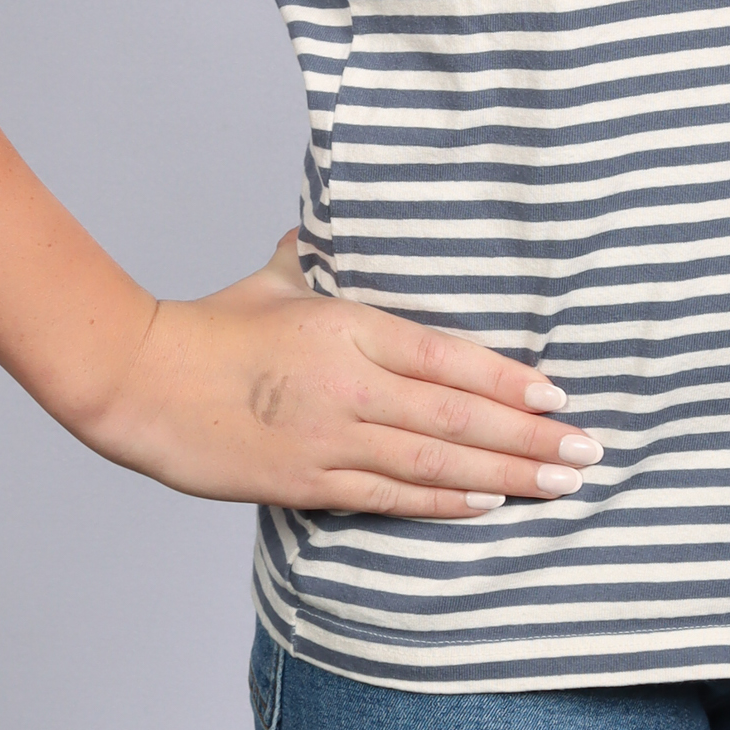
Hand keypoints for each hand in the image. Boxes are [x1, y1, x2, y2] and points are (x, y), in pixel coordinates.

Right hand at [83, 231, 603, 517]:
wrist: (140, 383)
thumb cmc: (209, 327)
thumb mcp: (275, 281)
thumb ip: (319, 257)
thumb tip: (337, 226)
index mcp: (347, 326)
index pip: (448, 355)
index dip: (508, 379)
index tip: (558, 393)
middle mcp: (349, 384)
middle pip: (457, 415)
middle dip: (531, 437)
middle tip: (589, 450)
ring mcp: (330, 437)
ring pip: (436, 462)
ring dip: (506, 475)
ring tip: (561, 483)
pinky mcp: (307, 481)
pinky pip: (390, 495)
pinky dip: (444, 502)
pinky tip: (489, 503)